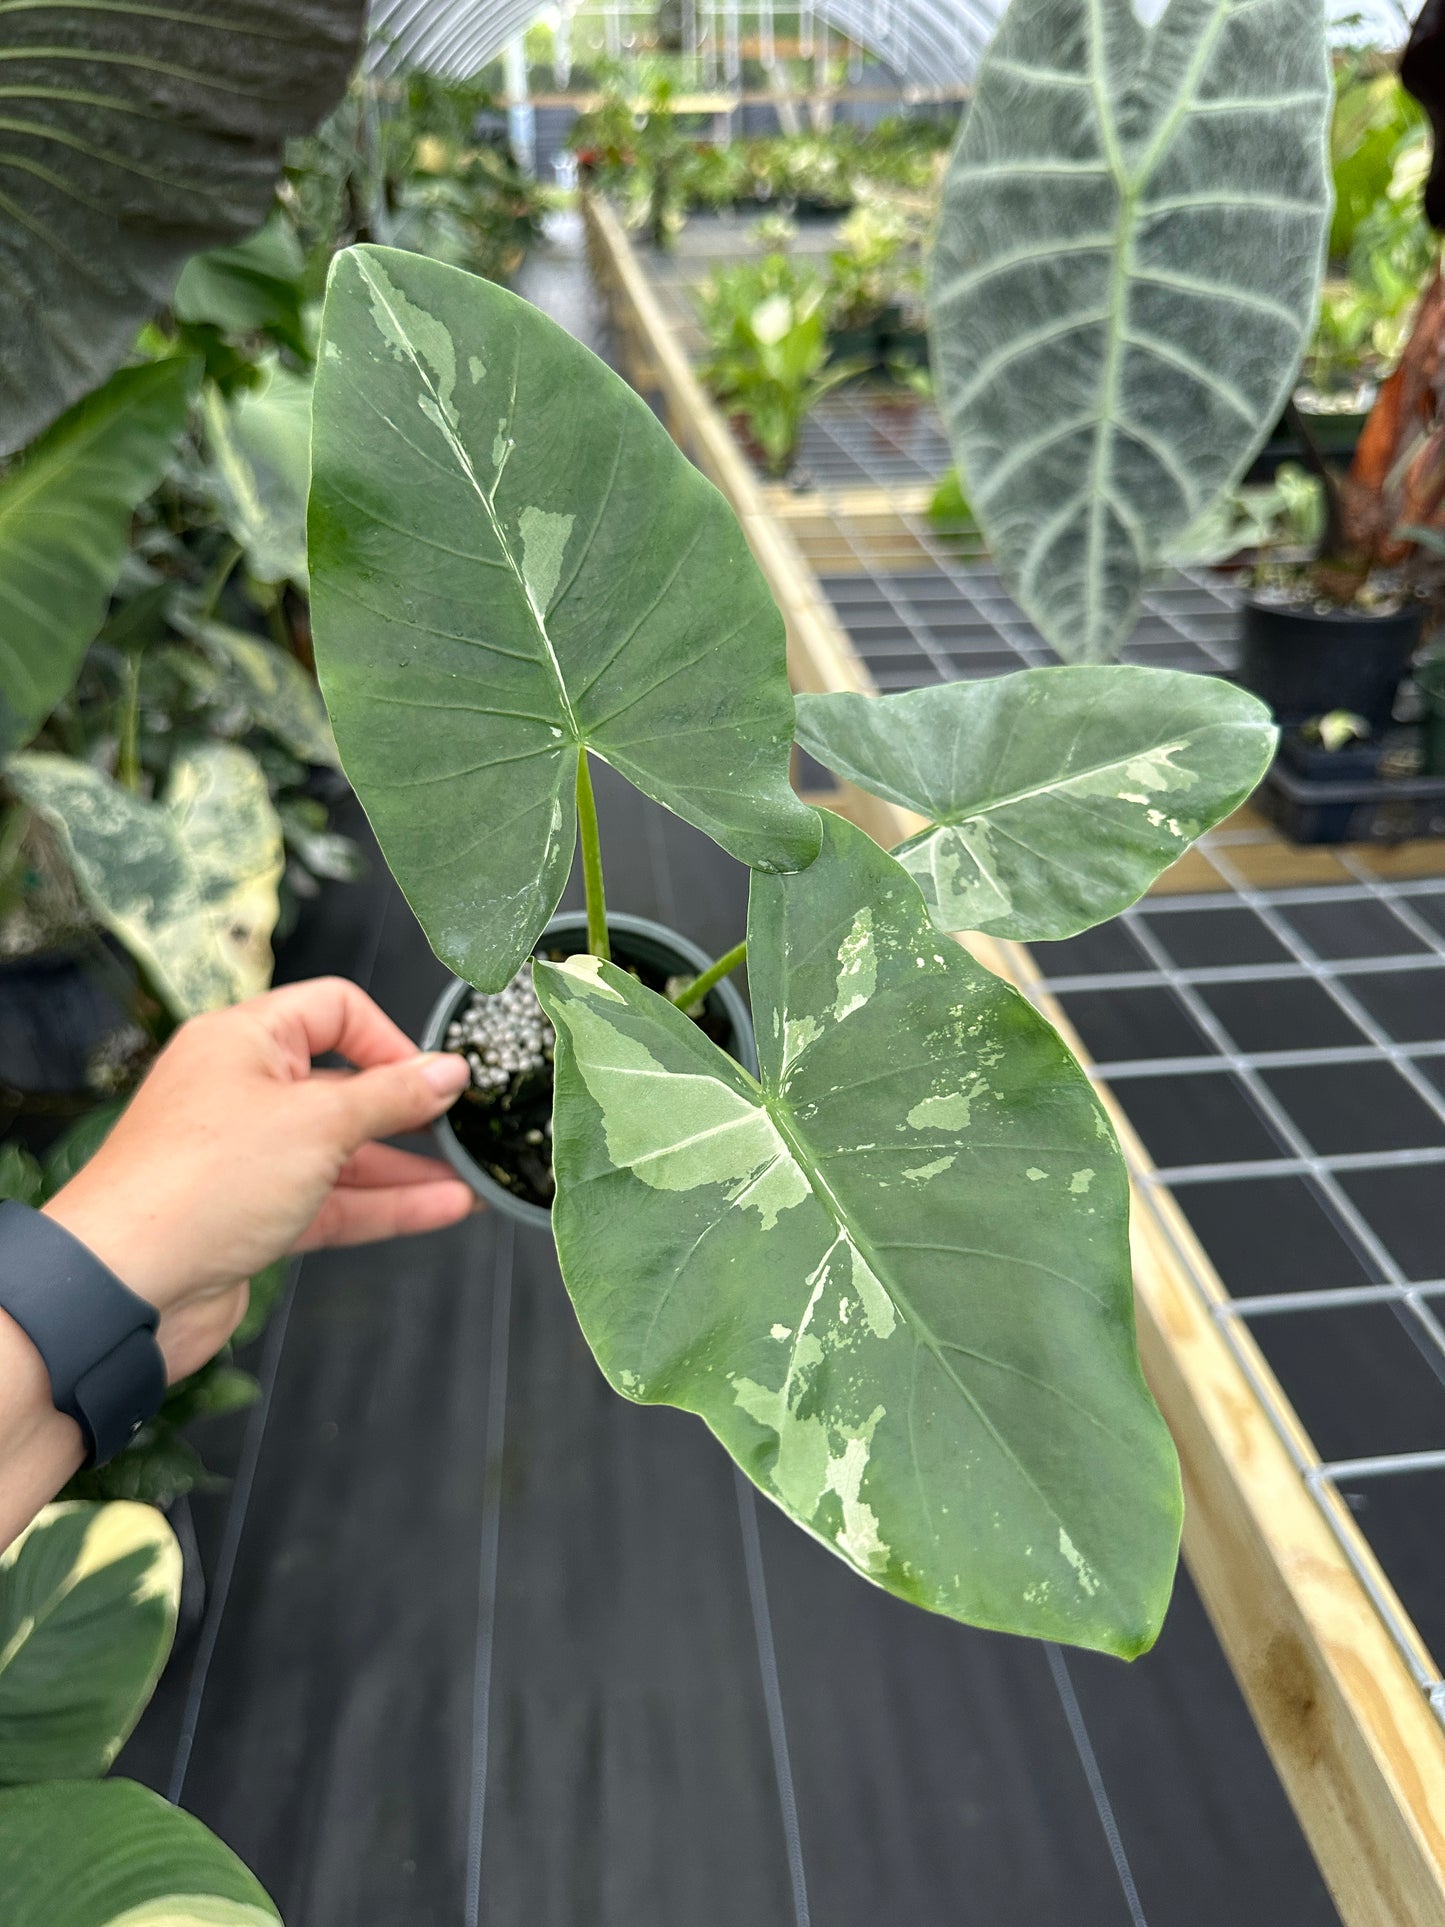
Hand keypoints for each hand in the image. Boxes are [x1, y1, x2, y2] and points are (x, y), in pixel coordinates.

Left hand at [42, 978, 475, 1382]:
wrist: (123, 1287)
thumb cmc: (201, 1184)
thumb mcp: (318, 1123)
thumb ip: (392, 1096)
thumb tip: (448, 1070)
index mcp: (243, 1040)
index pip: (333, 1010)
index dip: (389, 1038)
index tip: (435, 1078)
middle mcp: (242, 1090)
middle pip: (343, 1086)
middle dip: (407, 1111)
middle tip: (466, 1127)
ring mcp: (247, 1156)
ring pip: (341, 1152)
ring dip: (405, 1167)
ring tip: (472, 1179)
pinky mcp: (252, 1214)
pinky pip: (330, 1199)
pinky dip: (382, 1204)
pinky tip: (439, 1210)